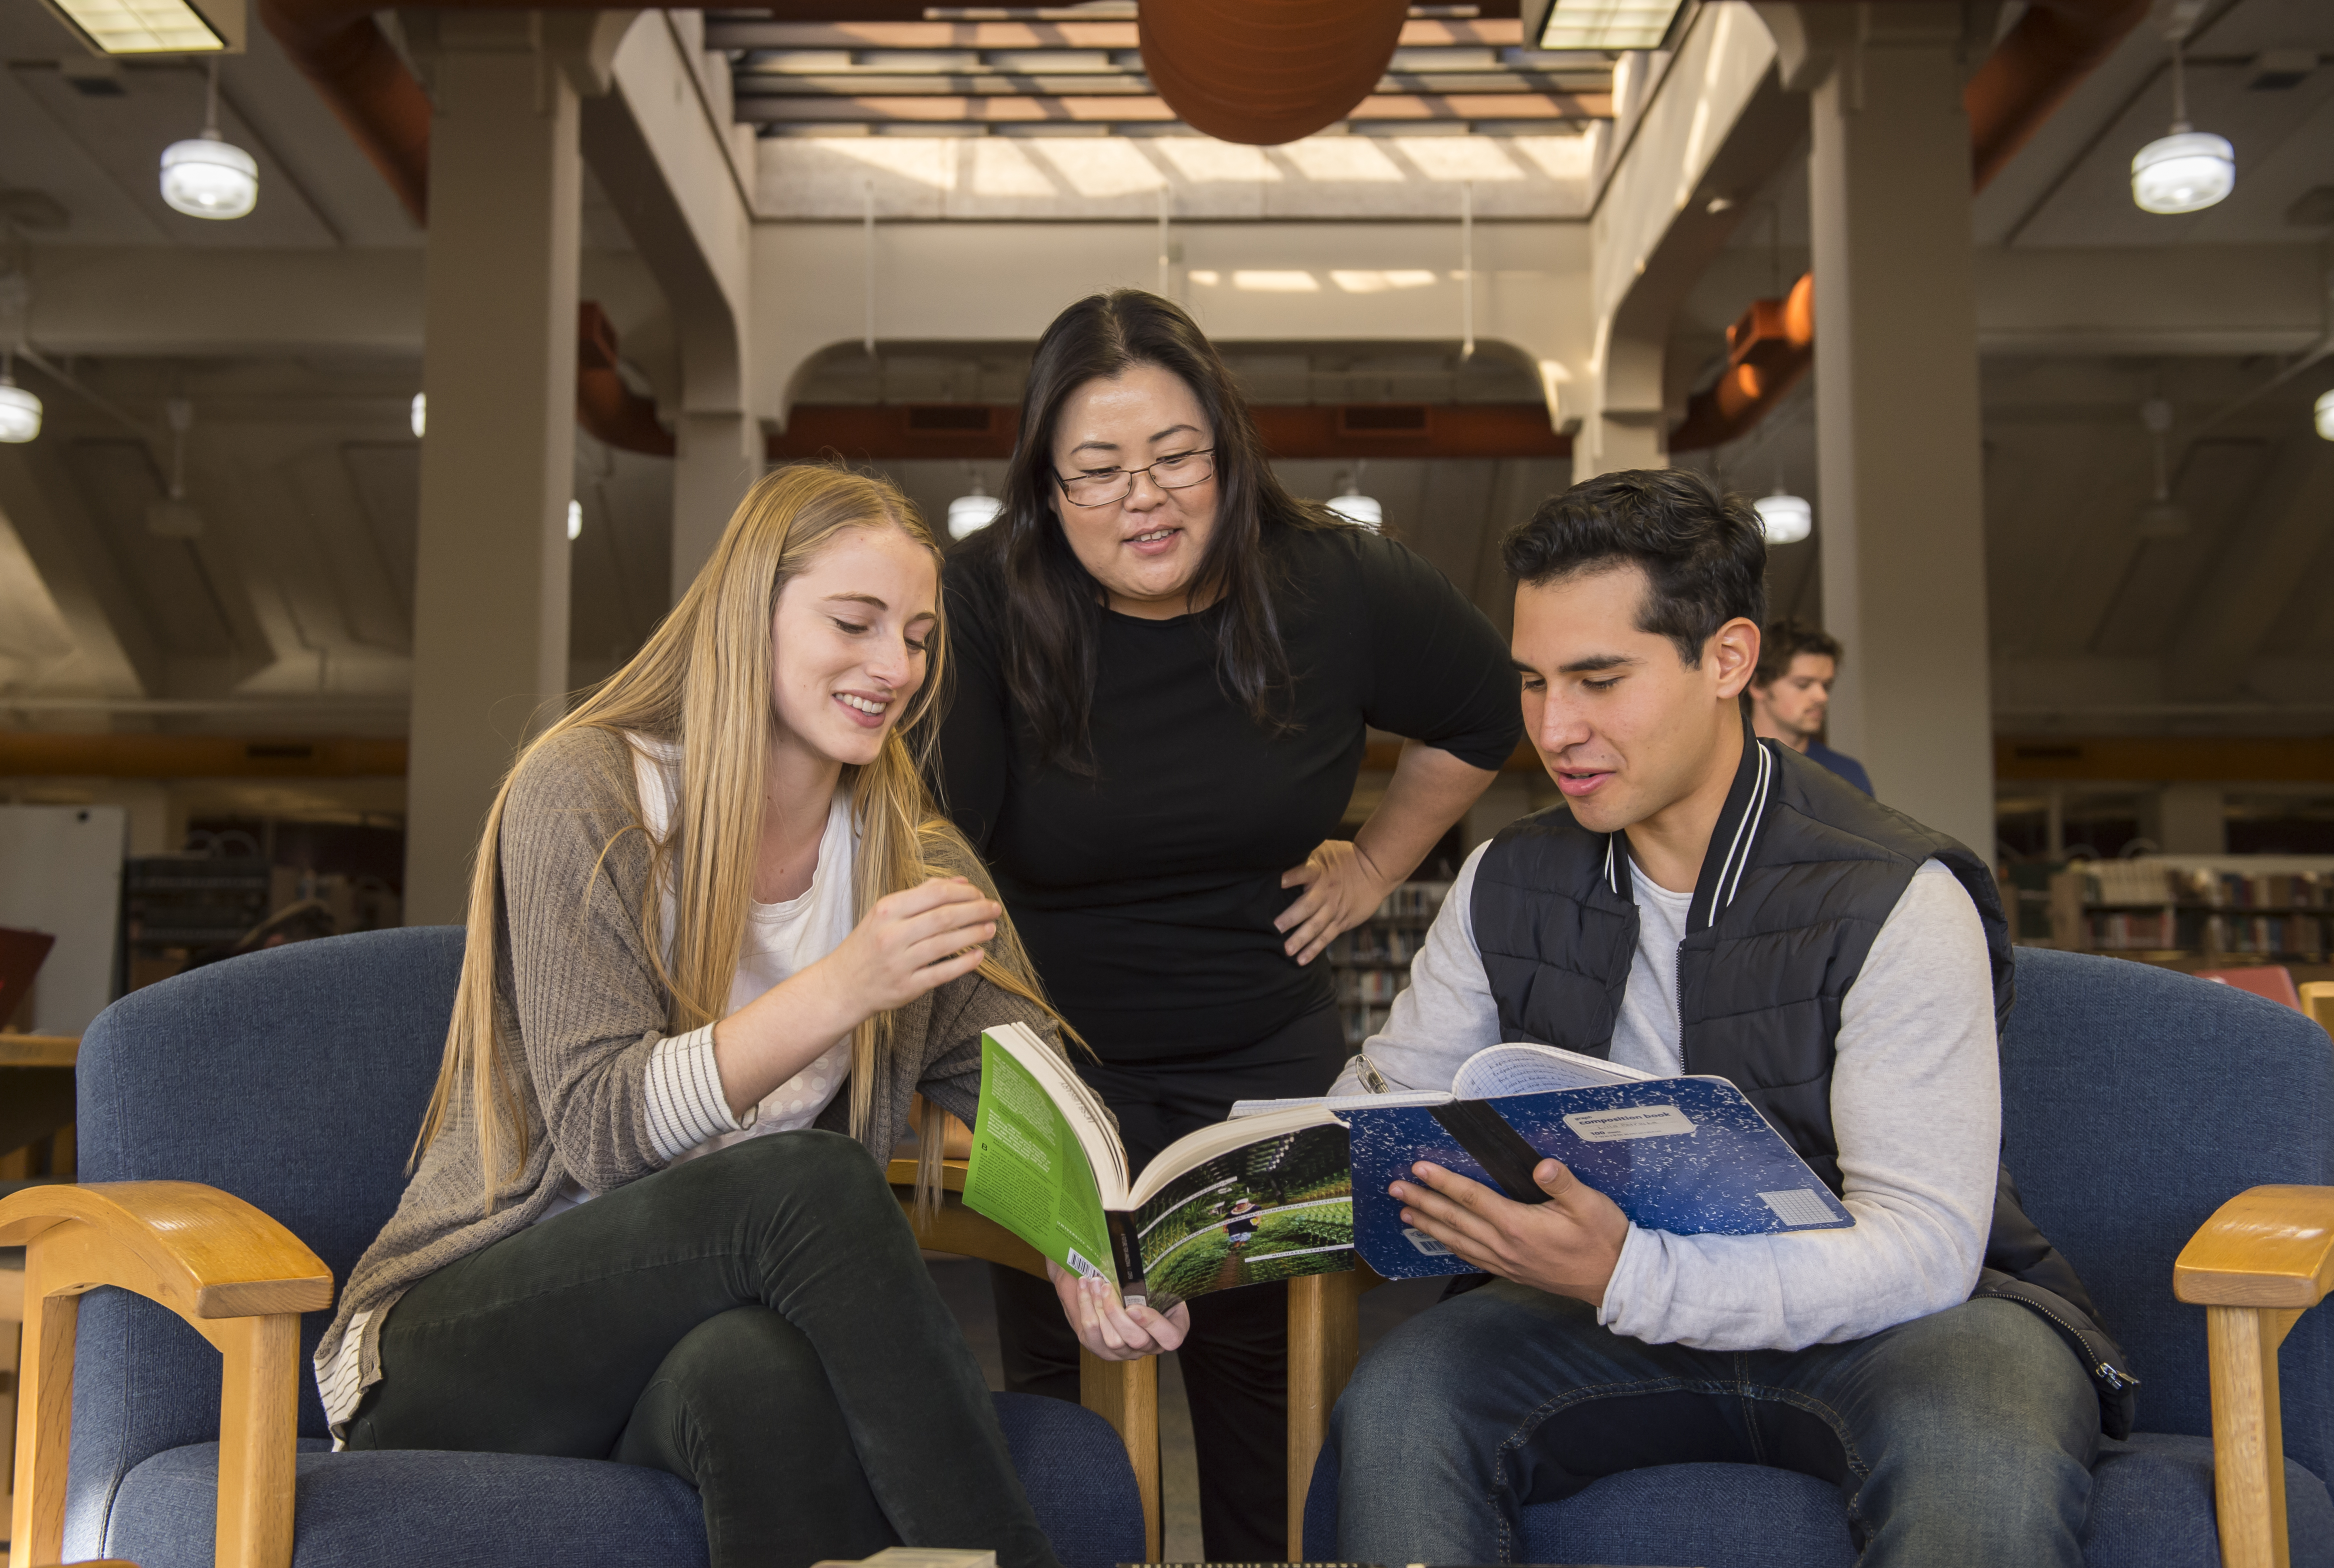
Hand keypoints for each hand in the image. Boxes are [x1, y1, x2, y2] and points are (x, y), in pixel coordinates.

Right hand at [814, 876, 998, 1016]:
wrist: (841, 986)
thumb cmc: (868, 946)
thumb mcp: (885, 914)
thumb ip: (922, 895)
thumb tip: (960, 882)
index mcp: (887, 910)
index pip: (934, 894)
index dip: (964, 893)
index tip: (980, 894)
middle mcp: (892, 935)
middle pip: (944, 917)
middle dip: (976, 911)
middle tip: (995, 909)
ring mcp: (899, 962)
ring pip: (945, 944)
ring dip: (974, 934)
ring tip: (991, 929)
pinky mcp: (906, 987)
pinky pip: (941, 973)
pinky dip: (963, 963)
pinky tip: (979, 955)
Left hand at [1048, 1260, 1188, 1359]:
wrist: (1108, 1285)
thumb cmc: (1138, 1281)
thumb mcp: (1155, 1278)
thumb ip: (1157, 1276)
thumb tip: (1151, 1251)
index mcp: (1170, 1328)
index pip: (1170, 1338)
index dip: (1153, 1325)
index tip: (1134, 1307)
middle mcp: (1148, 1345)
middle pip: (1136, 1340)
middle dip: (1118, 1314)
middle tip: (1107, 1287)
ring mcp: (1125, 1351)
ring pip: (1112, 1340)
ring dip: (1100, 1308)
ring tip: (1095, 1282)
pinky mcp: (1101, 1348)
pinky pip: (1092, 1334)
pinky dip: (1086, 1308)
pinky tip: (1084, 1286)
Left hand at [1276, 838, 1396, 965]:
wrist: (1374, 869)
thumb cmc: (1342, 857)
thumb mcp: (1322, 850)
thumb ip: (1302, 856)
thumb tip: (1276, 854)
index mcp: (1318, 870)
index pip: (1303, 872)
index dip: (1291, 877)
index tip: (1277, 882)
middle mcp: (1325, 891)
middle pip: (1307, 905)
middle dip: (1291, 917)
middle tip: (1275, 927)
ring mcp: (1333, 908)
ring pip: (1316, 926)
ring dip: (1301, 938)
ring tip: (1287, 950)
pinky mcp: (1341, 921)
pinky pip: (1326, 937)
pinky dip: (1313, 949)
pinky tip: (1301, 959)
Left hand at [1393, 1157, 1629, 1306]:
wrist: (1616, 1281)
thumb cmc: (1604, 1238)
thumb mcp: (1590, 1204)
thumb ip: (1563, 1183)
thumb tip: (1543, 1166)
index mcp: (1518, 1225)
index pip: (1471, 1197)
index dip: (1443, 1181)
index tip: (1418, 1168)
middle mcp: (1505, 1246)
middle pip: (1455, 1220)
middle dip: (1422, 1202)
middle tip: (1395, 1190)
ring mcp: (1507, 1262)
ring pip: (1458, 1241)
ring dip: (1430, 1226)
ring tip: (1406, 1215)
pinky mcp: (1513, 1272)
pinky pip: (1472, 1257)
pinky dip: (1452, 1246)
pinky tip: (1443, 1241)